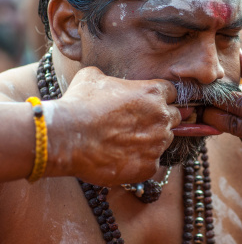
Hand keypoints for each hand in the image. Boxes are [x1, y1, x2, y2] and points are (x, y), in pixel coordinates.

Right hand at [45, 67, 179, 185]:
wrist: (66, 137)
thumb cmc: (79, 104)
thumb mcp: (93, 77)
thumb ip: (111, 78)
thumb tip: (107, 79)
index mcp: (153, 93)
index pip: (172, 93)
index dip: (160, 98)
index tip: (149, 103)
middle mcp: (161, 117)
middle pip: (174, 117)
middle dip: (160, 119)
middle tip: (139, 124)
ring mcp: (158, 143)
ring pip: (165, 141)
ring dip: (152, 140)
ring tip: (127, 142)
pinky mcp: (150, 166)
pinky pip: (153, 162)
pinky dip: (141, 161)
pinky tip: (122, 158)